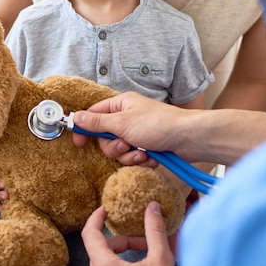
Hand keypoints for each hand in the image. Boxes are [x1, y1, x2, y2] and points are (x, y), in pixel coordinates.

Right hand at [72, 92, 191, 162]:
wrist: (189, 139)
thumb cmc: (158, 124)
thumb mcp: (122, 123)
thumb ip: (97, 122)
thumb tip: (76, 117)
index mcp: (121, 105)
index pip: (94, 115)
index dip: (85, 129)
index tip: (79, 143)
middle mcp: (128, 117)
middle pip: (105, 137)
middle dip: (114, 147)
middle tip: (125, 145)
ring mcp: (138, 133)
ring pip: (119, 150)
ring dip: (129, 155)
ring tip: (142, 153)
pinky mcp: (147, 146)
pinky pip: (133, 157)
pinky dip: (141, 160)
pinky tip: (152, 157)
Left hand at [82, 203, 176, 265]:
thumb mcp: (162, 261)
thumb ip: (155, 231)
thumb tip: (152, 207)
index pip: (89, 233)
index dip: (97, 217)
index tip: (107, 208)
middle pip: (103, 247)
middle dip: (124, 240)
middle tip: (146, 241)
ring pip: (105, 261)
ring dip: (124, 253)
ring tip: (147, 255)